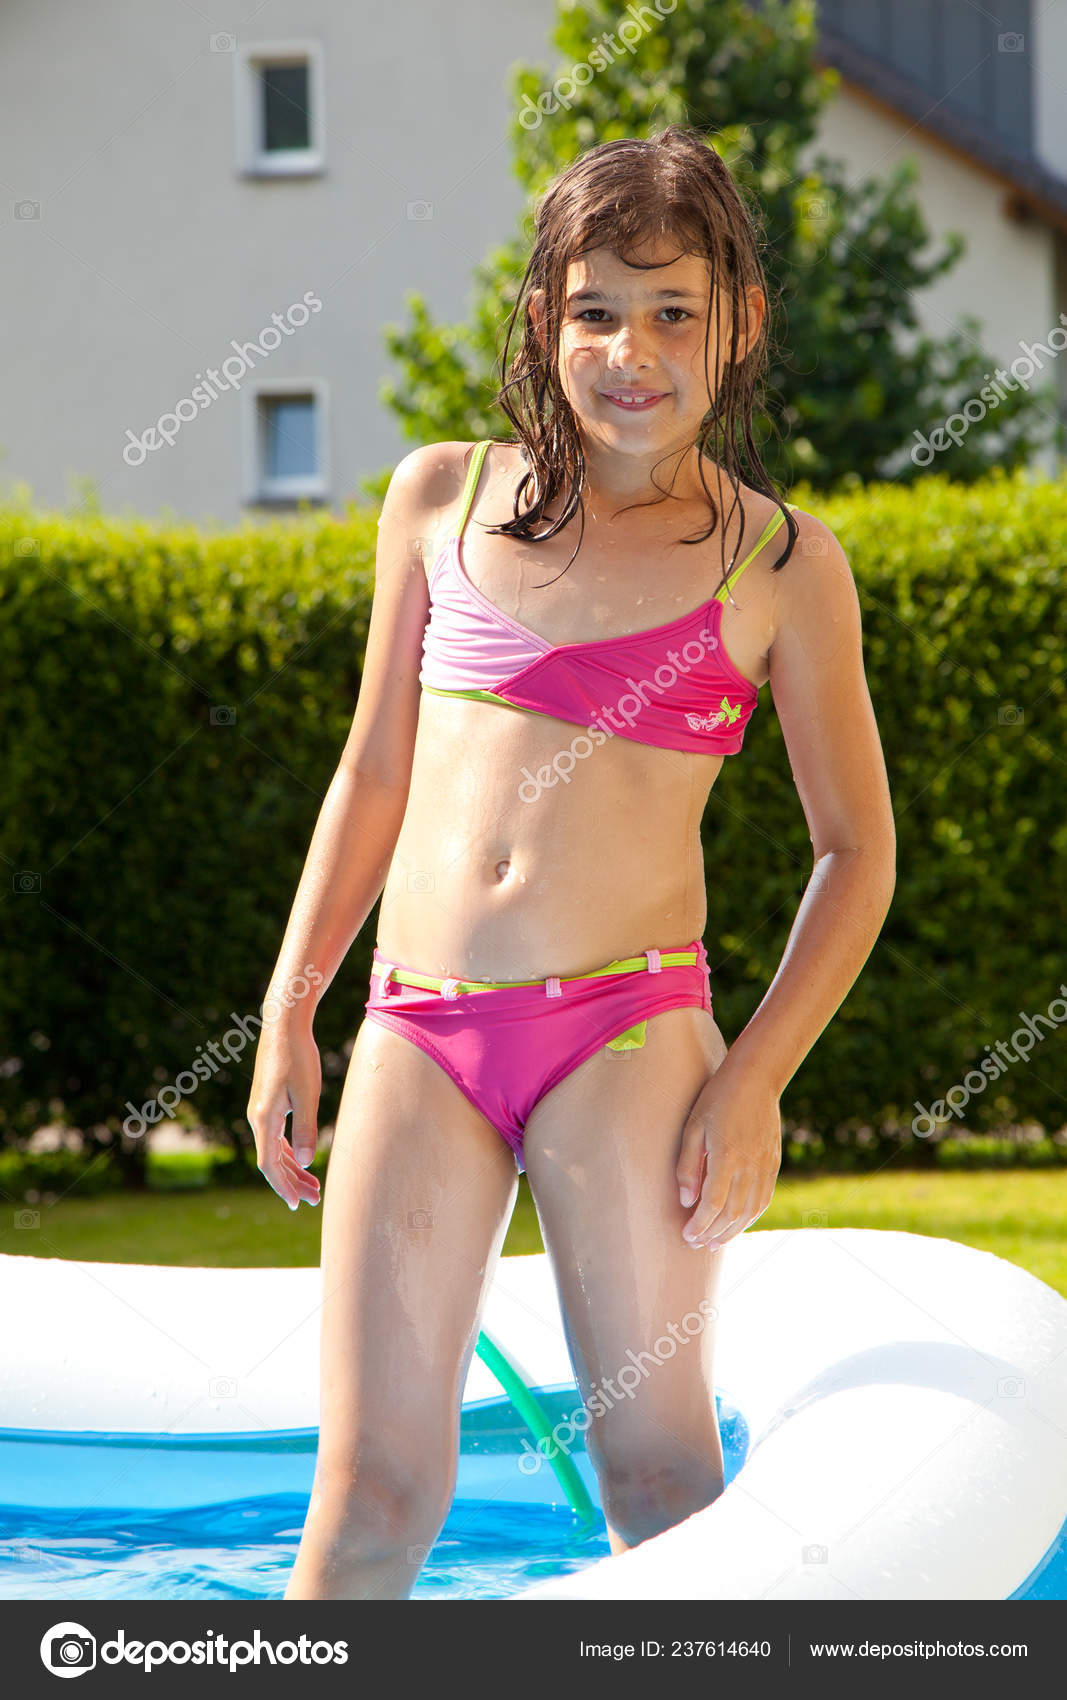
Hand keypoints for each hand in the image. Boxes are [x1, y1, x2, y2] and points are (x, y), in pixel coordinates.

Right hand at [246, 1019, 322, 1210]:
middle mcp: (257, 1118)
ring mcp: (261, 1111)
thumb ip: (305, 1129)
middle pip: (272, 1161)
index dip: (283, 1186)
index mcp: (264, 1118)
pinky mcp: (268, 1103)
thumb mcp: (307, 1094)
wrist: (284, 1026)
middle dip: (292, 1182)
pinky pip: (275, 1137)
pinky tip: (302, 1160)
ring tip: (313, 1186)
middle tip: (314, 1199)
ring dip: (292, 1169)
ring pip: (274, 1150)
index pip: (269, 1164)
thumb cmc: (298, 1057)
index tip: (296, 1204)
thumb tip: (305, 1162)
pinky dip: (288, 1152)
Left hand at [675, 1056, 781, 1248]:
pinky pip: (764, 1199)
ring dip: (732, 1231)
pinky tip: (738, 1223)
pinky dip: (750, 1217)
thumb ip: (688, 1165)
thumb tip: (686, 1201)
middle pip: (732, 1213)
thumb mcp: (693, 1127)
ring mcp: (765, 1166)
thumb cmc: (717, 1099)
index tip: (687, 1236)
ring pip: (750, 1211)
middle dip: (713, 1233)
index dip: (699, 1225)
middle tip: (696, 1245)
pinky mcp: (773, 1164)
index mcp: (727, 1156)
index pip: (713, 1204)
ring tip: (715, 1243)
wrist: (755, 1080)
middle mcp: (749, 1166)